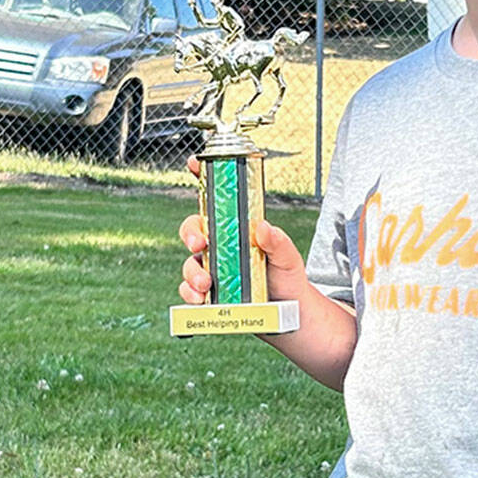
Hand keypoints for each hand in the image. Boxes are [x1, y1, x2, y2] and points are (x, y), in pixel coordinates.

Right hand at [177, 156, 309, 306]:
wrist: (288, 314)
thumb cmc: (287, 278)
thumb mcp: (288, 257)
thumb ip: (278, 242)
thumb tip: (263, 227)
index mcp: (237, 228)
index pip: (216, 199)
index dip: (202, 178)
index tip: (194, 163)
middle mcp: (220, 246)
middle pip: (193, 229)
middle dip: (190, 234)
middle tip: (199, 244)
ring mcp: (212, 268)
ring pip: (189, 263)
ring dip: (192, 272)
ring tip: (206, 284)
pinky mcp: (208, 293)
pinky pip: (189, 290)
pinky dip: (190, 294)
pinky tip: (201, 299)